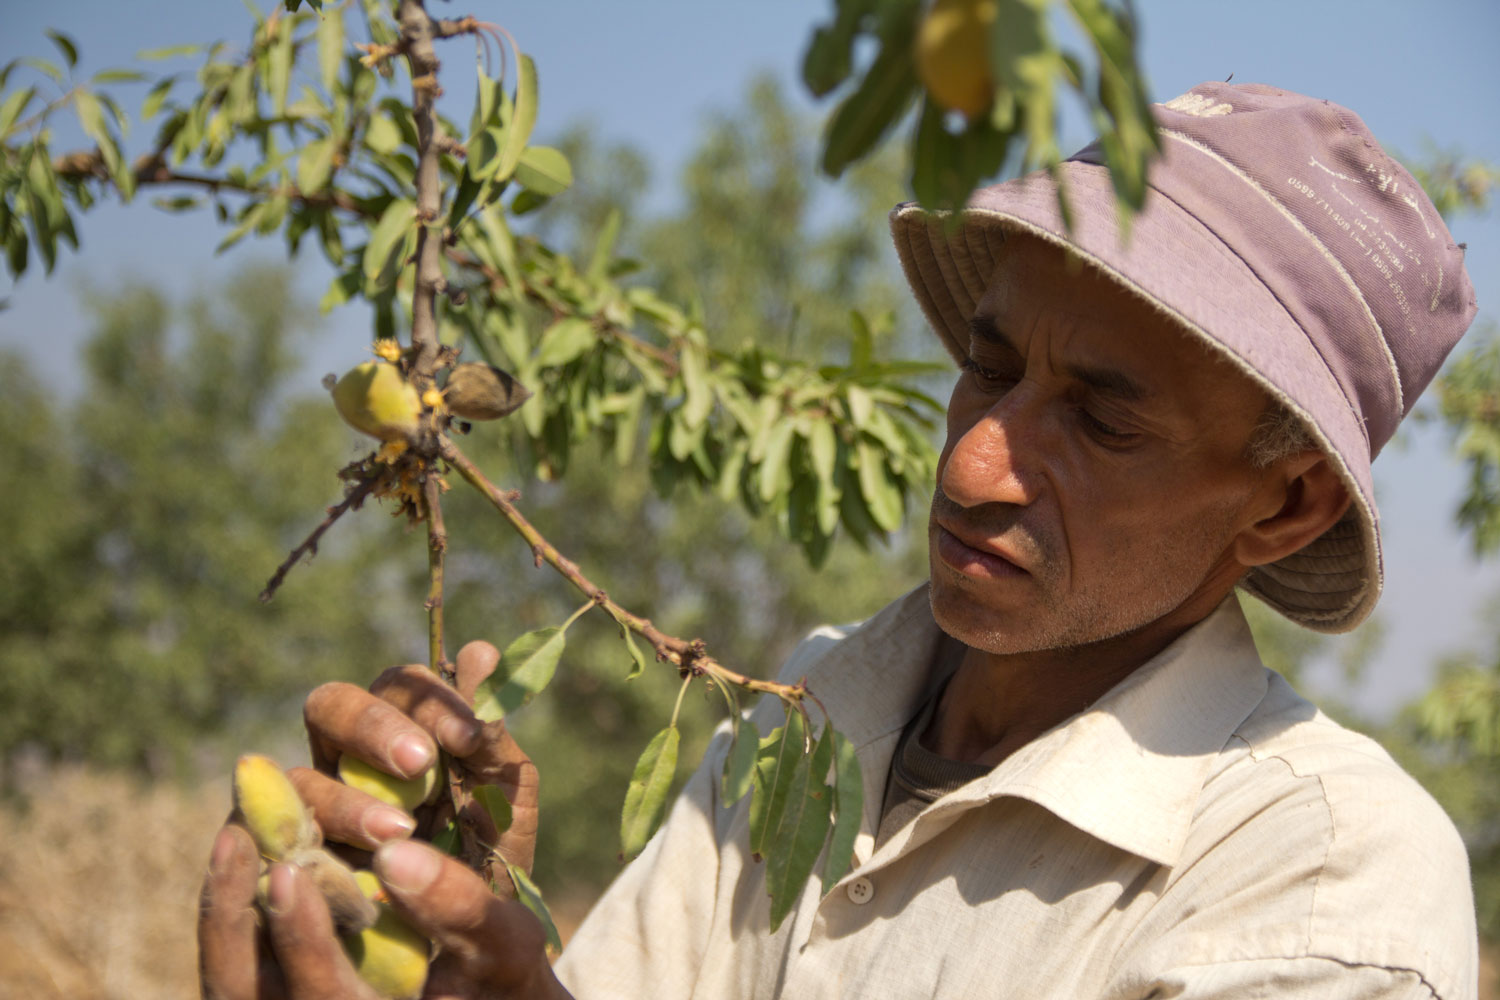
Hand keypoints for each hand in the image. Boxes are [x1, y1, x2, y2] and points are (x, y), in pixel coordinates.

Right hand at [198, 641, 554, 998]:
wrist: (476, 973)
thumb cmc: (492, 878)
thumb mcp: (505, 812)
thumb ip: (494, 740)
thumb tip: (483, 648)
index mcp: (404, 736)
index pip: (400, 686)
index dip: (430, 697)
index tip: (473, 736)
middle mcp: (345, 764)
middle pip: (328, 706)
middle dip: (370, 727)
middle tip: (419, 765)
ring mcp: (304, 815)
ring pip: (293, 778)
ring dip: (343, 800)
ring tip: (396, 835)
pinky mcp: (277, 870)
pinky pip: (259, 846)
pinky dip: (286, 850)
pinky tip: (332, 874)